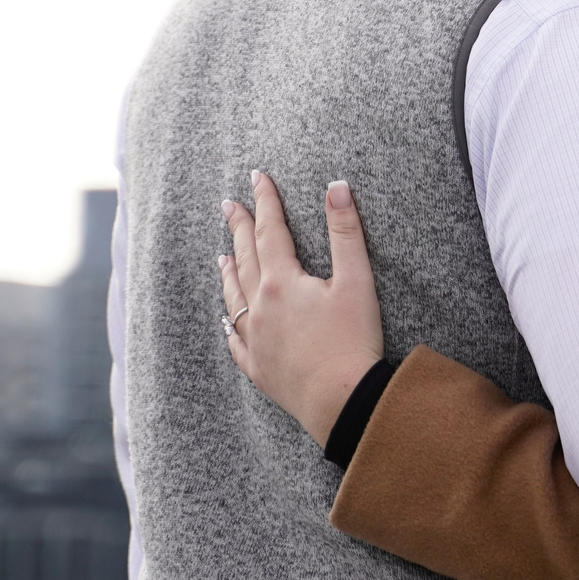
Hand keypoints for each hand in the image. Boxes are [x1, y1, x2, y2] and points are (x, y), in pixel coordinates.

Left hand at [219, 172, 385, 447]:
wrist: (341, 401)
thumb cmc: (352, 341)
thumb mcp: (357, 281)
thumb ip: (345, 232)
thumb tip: (336, 187)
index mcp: (281, 282)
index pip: (270, 230)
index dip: (266, 201)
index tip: (258, 177)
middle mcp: (259, 307)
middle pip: (245, 258)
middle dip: (239, 228)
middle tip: (230, 205)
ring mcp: (254, 339)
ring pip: (233, 296)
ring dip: (228, 271)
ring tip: (222, 255)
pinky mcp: (258, 367)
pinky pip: (235, 340)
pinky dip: (229, 322)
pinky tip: (227, 319)